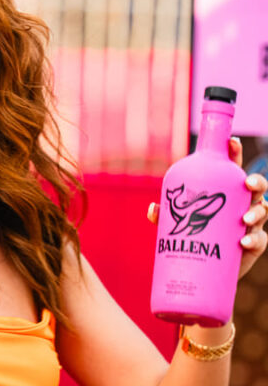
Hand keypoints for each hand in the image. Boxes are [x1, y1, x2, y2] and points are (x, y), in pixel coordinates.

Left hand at [147, 137, 267, 277]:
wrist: (203, 267)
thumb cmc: (191, 236)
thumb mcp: (174, 223)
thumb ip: (164, 216)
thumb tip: (153, 208)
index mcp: (224, 192)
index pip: (232, 168)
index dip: (234, 153)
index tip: (231, 142)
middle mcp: (241, 204)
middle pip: (256, 187)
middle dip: (256, 182)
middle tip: (247, 184)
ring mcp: (249, 223)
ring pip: (263, 210)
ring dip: (257, 212)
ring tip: (244, 219)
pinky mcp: (253, 244)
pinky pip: (260, 239)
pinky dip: (254, 239)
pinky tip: (244, 241)